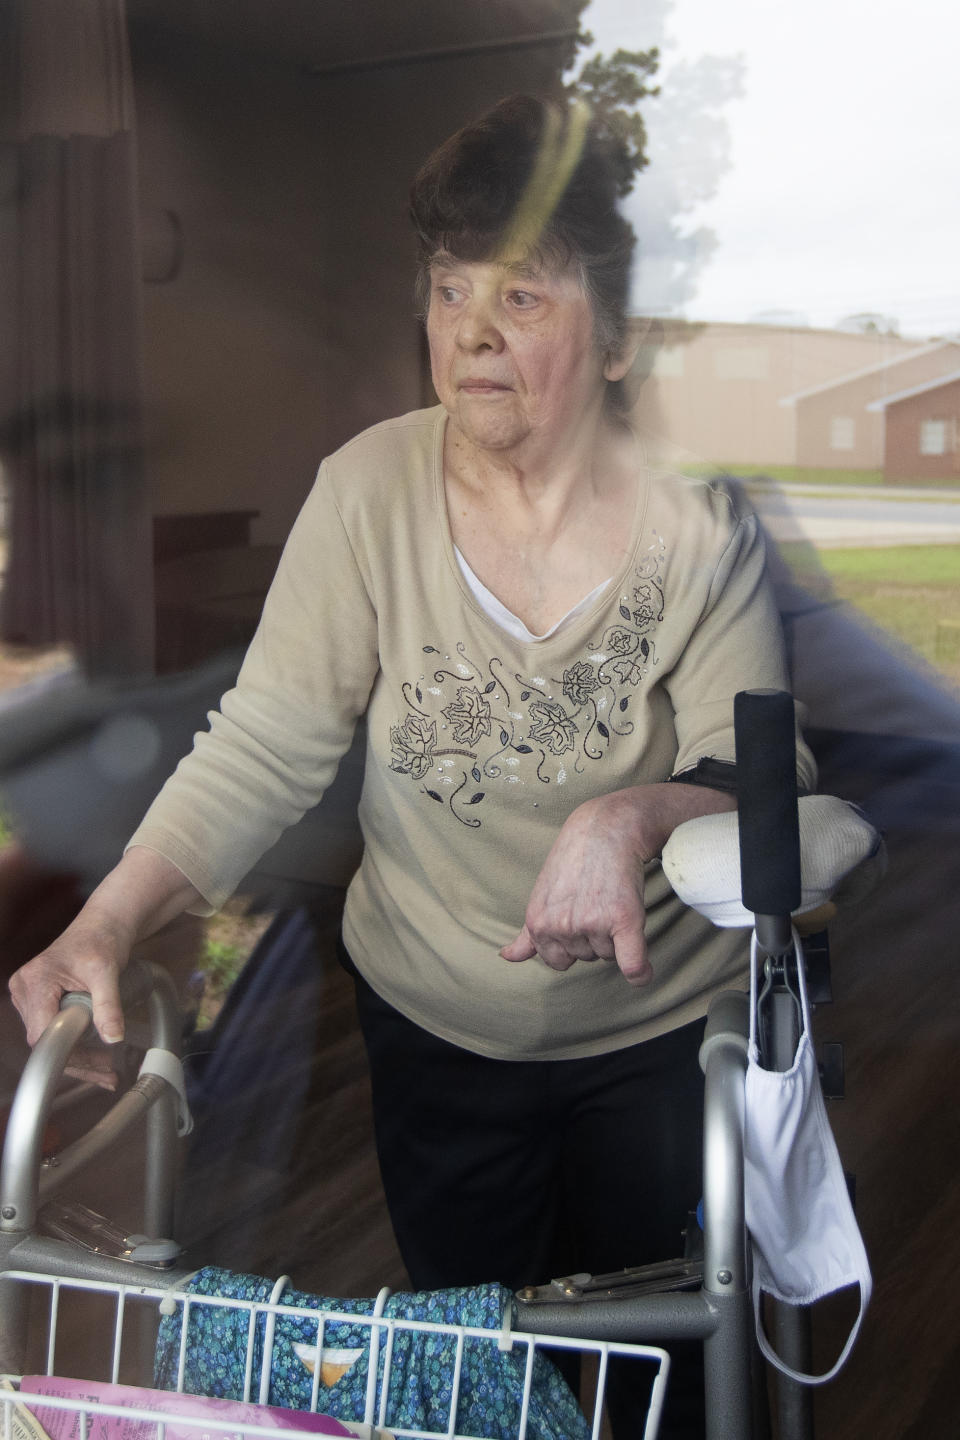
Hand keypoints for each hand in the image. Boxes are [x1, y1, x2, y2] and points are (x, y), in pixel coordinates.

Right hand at [9, 916, 129, 1088]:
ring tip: (107, 1069)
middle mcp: (24, 989)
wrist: (103, 925)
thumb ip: (109, 1005)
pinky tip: (95, 1058)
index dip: (69, 1053)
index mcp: (36, 981)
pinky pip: (51, 1029)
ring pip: (48, 1039)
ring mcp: (28, 995)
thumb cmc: (102, 940)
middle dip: (78, 1060)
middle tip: (109, 1073)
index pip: (43, 1033)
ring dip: (77, 1056)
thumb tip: (114, 1037)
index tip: (97, 1065)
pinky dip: (73, 1044)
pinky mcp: (37, 999)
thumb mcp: (108, 972)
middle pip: (45, 1040)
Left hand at [500, 790, 654, 985]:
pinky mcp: (623, 919)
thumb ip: (527, 934)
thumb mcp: (542, 895)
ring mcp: (591, 923)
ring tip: (612, 899)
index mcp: (538, 923)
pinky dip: (639, 971)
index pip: (559, 962)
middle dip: (595, 936)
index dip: (573, 943)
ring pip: (610, 955)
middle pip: (587, 958)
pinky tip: (643, 972)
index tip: (580, 914)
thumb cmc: (575, 862)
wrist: (606, 828)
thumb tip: (505, 957)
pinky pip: (631, 963)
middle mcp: (562, 926)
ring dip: (616, 936)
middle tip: (598, 900)